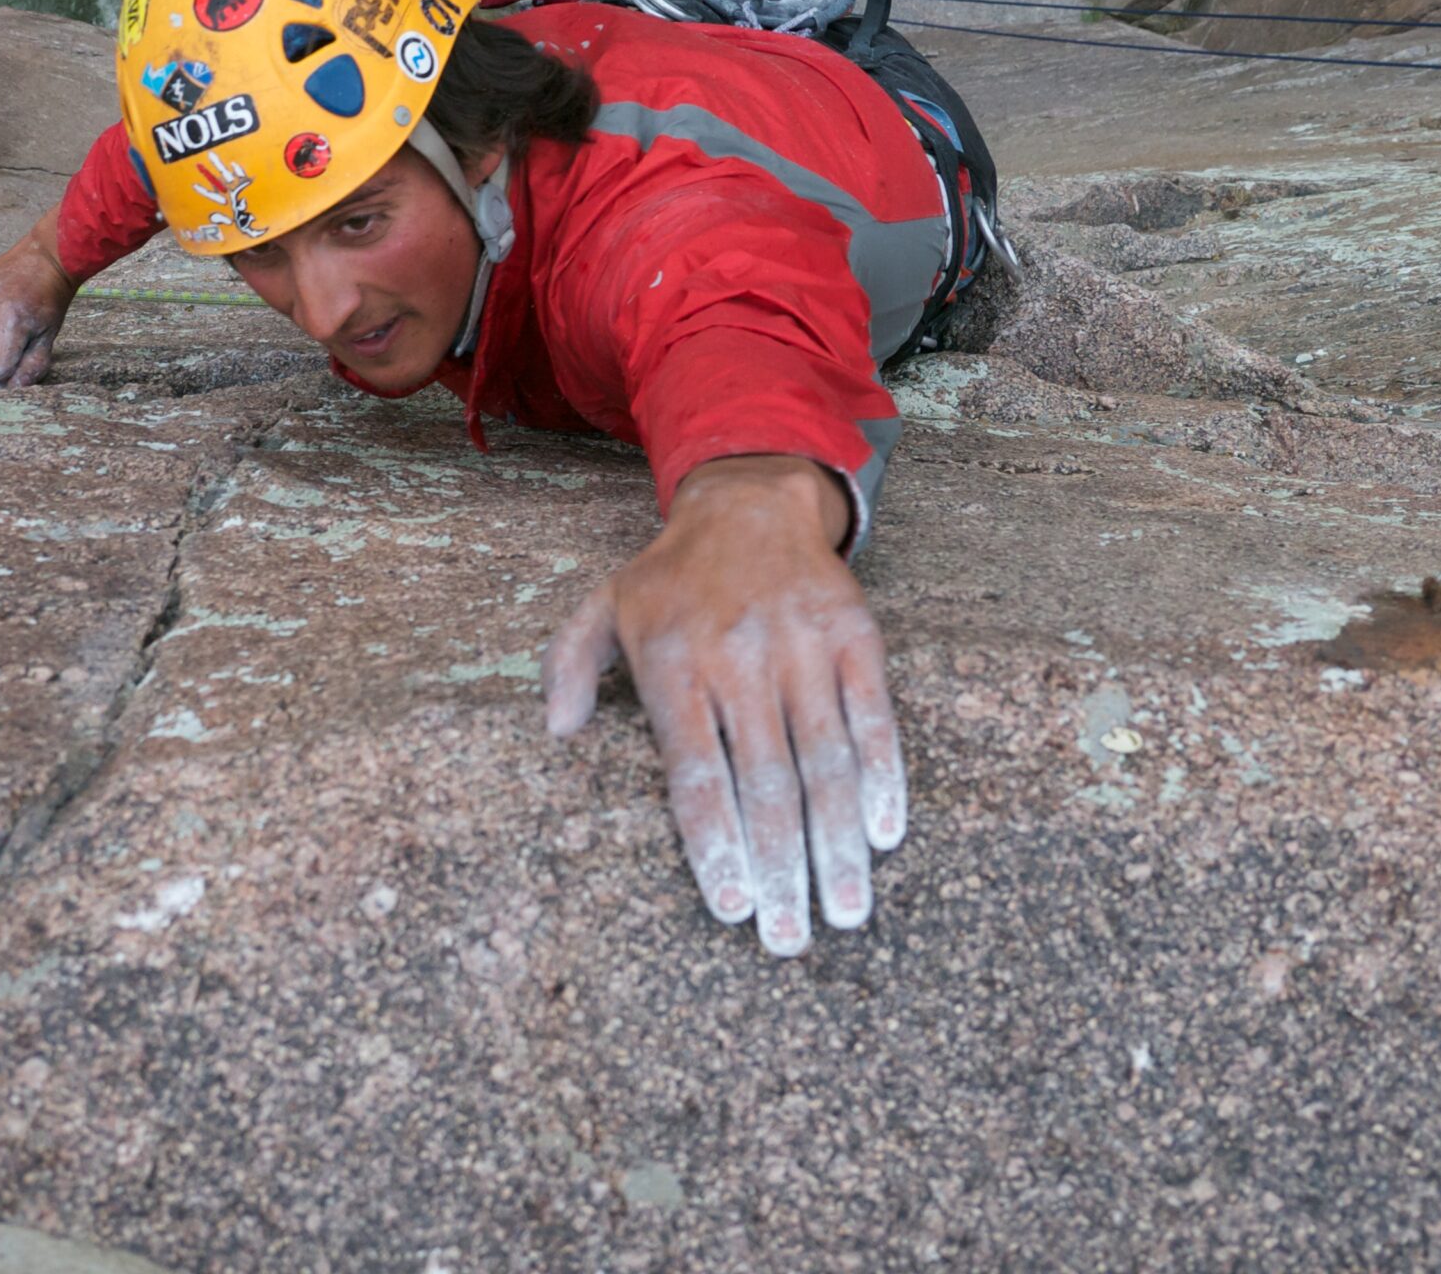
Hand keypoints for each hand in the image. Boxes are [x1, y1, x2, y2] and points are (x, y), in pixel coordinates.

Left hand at [542, 456, 908, 956]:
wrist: (751, 500)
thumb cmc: (672, 575)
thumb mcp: (603, 605)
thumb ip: (569, 666)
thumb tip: (555, 730)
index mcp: (675, 664)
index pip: (697, 774)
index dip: (716, 845)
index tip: (733, 907)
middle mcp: (739, 658)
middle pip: (766, 783)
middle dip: (783, 869)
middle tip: (791, 940)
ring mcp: (803, 646)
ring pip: (825, 761)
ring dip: (839, 843)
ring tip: (847, 911)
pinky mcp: (855, 635)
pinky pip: (874, 716)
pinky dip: (885, 776)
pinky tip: (886, 834)